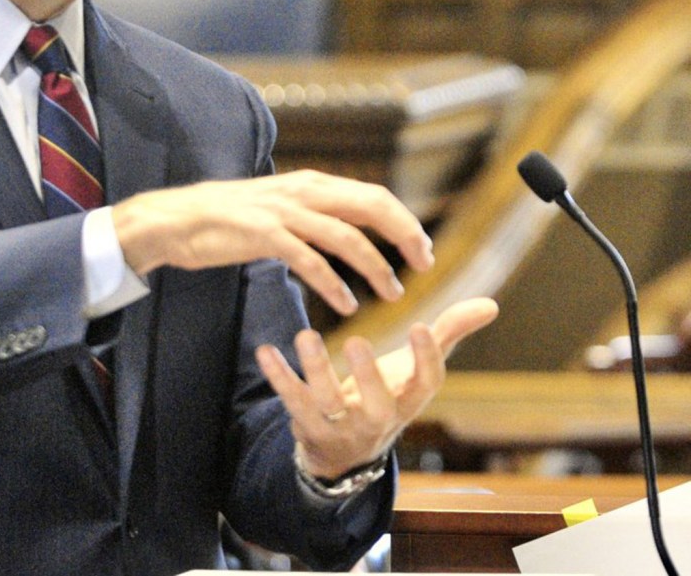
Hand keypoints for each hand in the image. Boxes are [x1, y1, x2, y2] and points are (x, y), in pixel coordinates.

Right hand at [112, 170, 434, 314]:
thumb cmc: (228, 217)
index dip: (404, 221)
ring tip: (393, 294)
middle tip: (424, 265)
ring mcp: (283, 212)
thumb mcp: (278, 204)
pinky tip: (346, 306)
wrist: (176, 219)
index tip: (422, 249)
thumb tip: (345, 221)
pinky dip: (333, 284)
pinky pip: (308, 260)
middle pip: (370, 206)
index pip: (373, 195)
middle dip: (404, 235)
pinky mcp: (262, 235)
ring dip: (375, 266)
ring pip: (345, 235)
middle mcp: (302, 191)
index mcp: (310, 183)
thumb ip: (311, 209)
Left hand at [255, 297, 498, 478]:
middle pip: (375, 403)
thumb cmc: (387, 393)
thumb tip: (491, 304)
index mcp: (407, 401)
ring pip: (326, 401)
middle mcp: (376, 417)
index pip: (426, 385)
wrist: (345, 452)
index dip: (426, 359)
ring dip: (314, 369)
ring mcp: (339, 424)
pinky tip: (265, 350)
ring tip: (305, 335)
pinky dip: (279, 376)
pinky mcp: (306, 422)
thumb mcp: (417, 368)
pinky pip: (291, 400)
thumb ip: (450, 334)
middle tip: (358, 341)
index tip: (421, 326)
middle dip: (367, 376)